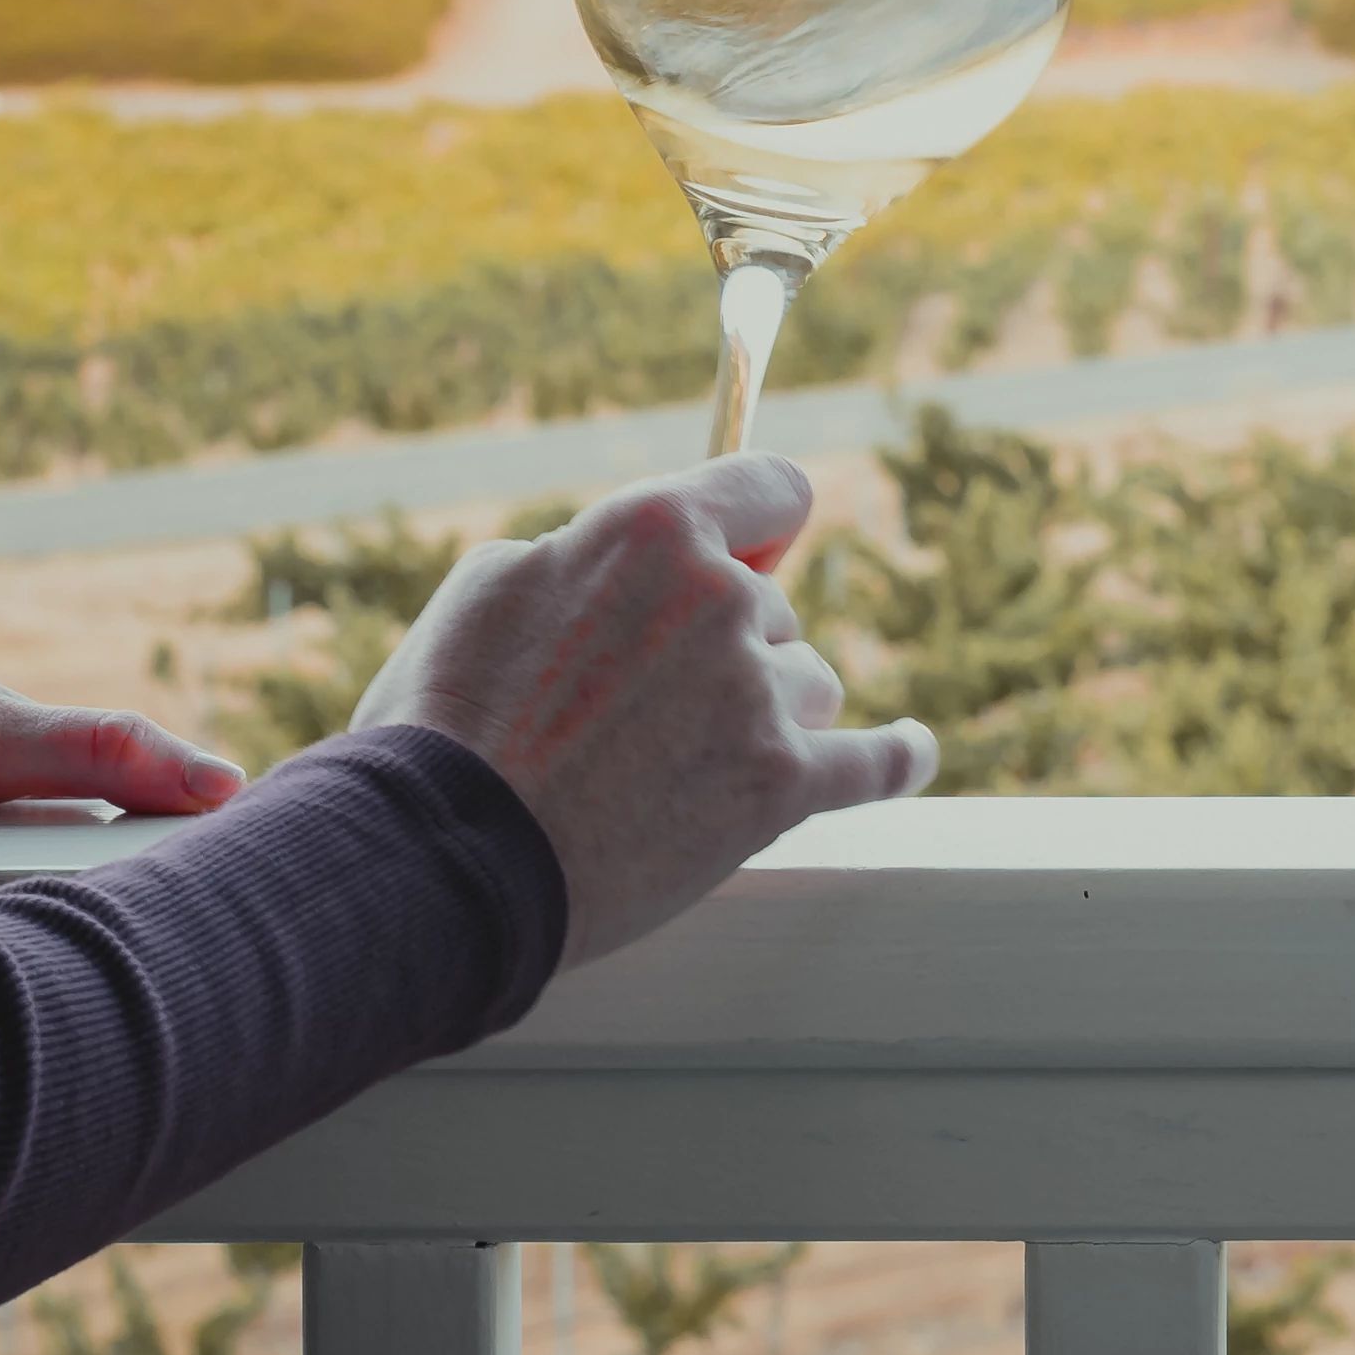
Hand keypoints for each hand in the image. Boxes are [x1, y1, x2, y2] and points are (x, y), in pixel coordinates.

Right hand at [355, 452, 938, 968]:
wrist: (442, 865)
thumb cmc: (444, 724)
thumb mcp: (492, 587)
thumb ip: (587, 553)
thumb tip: (639, 559)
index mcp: (656, 530)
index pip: (771, 489)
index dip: (758, 525)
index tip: (753, 551)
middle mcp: (724, 598)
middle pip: (775, 607)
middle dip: (725, 646)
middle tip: (636, 713)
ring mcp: (759, 695)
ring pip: (809, 683)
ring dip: (765, 712)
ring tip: (678, 765)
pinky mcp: (780, 787)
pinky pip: (873, 762)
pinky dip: (896, 759)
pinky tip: (913, 753)